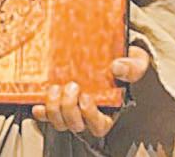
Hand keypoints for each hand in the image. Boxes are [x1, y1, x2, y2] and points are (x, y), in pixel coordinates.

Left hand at [32, 45, 149, 136]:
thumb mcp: (136, 60)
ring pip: (60, 122)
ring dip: (54, 109)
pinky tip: (37, 103)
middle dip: (69, 109)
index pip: (99, 126)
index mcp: (109, 108)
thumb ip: (133, 66)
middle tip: (71, 86)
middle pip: (76, 125)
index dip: (90, 116)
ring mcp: (72, 106)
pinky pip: (46, 113)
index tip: (87, 97)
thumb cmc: (124, 58)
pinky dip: (41, 111)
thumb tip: (118, 68)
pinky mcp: (58, 98)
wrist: (109, 48)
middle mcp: (88, 112)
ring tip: (55, 88)